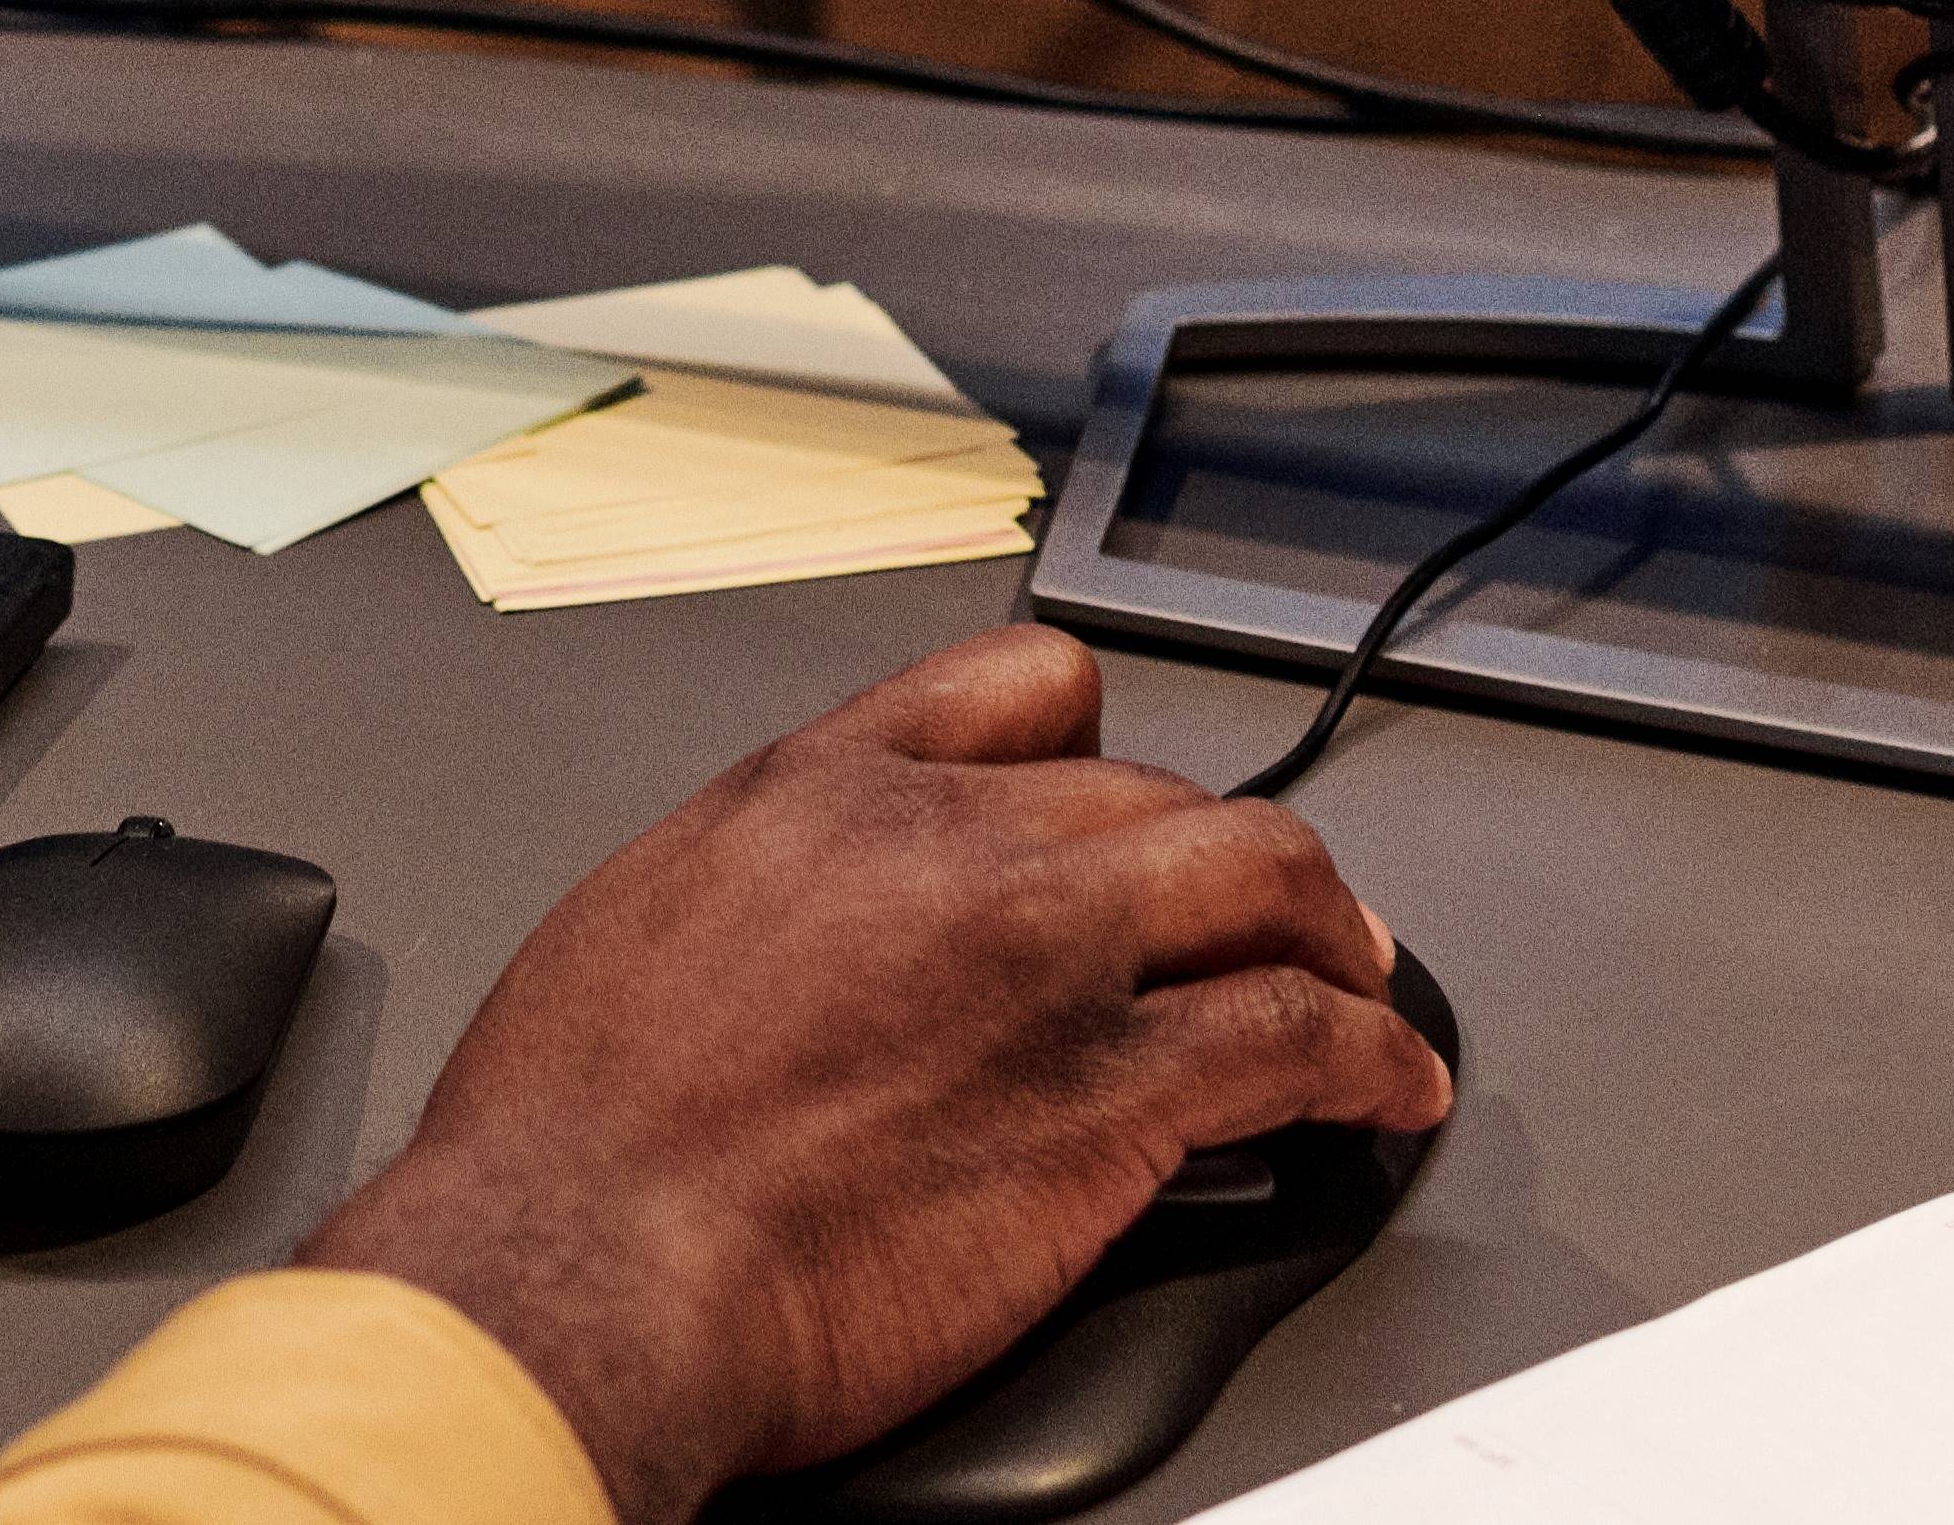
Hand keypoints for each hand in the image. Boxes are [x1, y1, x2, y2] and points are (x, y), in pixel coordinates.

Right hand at [298, 629, 1443, 1521]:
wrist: (583, 1264)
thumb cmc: (568, 1145)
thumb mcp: (635, 932)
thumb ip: (756, 900)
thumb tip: (793, 946)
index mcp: (816, 793)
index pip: (1015, 688)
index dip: (1095, 740)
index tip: (1121, 787)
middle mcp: (943, 843)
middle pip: (1157, 790)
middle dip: (1225, 857)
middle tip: (1266, 915)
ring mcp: (1044, 958)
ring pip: (1262, 880)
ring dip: (1334, 933)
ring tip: (1363, 982)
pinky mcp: (1113, 1097)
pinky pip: (1301, 1041)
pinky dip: (1372, 1060)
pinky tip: (1386, 1092)